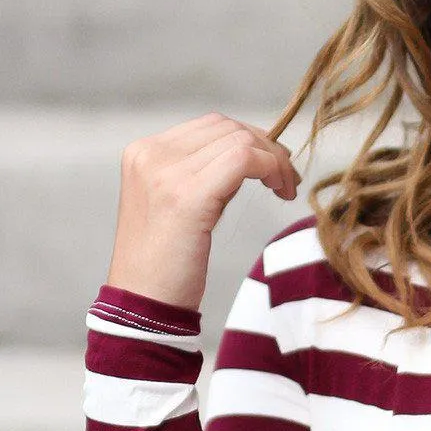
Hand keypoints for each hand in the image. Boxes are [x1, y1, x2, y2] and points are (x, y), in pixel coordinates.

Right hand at [107, 112, 300, 310]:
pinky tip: (279, 192)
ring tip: (284, 189)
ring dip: (274, 160)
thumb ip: (202, 174)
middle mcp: (151, 154)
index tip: (273, 168)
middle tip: (287, 180)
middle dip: (267, 147)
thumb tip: (250, 155)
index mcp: (143, 153)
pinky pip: (244, 159)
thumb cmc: (165, 265)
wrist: (144, 304)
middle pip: (227, 127)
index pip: (210, 126)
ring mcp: (166, 172)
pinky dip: (271, 168)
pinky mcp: (187, 195)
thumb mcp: (178, 205)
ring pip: (239, 139)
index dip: (250, 140)